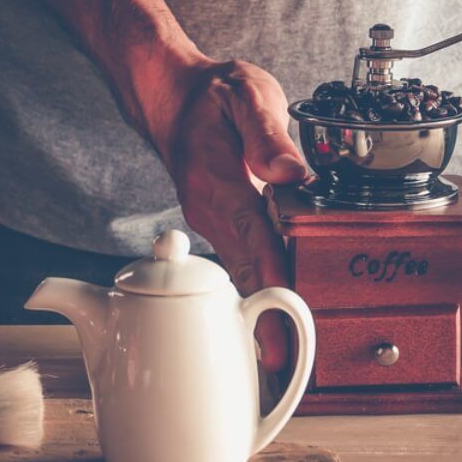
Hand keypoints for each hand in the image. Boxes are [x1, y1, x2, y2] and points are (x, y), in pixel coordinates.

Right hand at [140, 58, 306, 371]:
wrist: (171, 98)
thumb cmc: (211, 95)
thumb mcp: (245, 94)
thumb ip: (267, 132)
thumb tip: (290, 171)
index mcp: (218, 182)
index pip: (252, 239)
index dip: (271, 281)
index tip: (281, 323)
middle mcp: (210, 211)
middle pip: (242, 272)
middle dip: (262, 319)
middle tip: (283, 367)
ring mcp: (210, 222)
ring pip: (238, 273)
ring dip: (259, 312)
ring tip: (283, 360)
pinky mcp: (216, 224)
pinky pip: (237, 263)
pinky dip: (255, 291)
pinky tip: (272, 319)